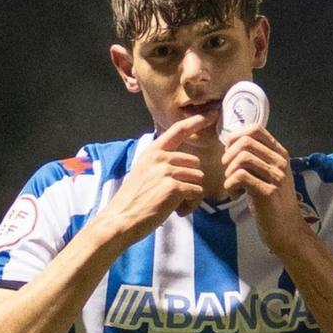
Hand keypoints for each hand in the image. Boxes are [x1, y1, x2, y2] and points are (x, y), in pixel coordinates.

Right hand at [102, 111, 216, 244]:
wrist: (121, 219)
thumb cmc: (133, 200)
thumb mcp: (143, 172)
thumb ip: (161, 163)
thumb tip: (185, 165)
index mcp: (153, 151)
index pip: (178, 130)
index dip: (196, 121)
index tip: (211, 114)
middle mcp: (160, 157)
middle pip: (195, 164)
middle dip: (190, 181)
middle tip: (175, 196)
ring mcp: (167, 171)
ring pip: (198, 180)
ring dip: (191, 195)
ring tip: (174, 205)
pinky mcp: (174, 187)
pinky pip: (197, 193)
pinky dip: (191, 205)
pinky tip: (176, 211)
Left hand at [221, 124, 308, 252]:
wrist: (287, 230)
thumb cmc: (273, 203)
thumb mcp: (268, 175)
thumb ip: (257, 159)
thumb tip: (232, 143)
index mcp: (279, 154)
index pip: (255, 129)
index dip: (235, 136)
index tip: (229, 152)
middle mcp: (280, 162)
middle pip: (246, 142)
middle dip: (228, 155)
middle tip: (228, 171)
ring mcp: (276, 177)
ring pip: (242, 158)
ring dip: (229, 172)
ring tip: (233, 185)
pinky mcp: (268, 192)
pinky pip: (240, 177)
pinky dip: (230, 185)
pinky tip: (235, 195)